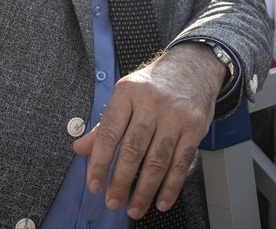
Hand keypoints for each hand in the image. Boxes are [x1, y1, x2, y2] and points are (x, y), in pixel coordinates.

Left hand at [73, 43, 225, 218]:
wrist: (193, 67)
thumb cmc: (155, 84)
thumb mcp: (126, 94)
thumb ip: (104, 124)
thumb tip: (80, 148)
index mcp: (128, 93)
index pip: (110, 132)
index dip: (100, 162)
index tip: (94, 185)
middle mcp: (152, 102)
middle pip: (134, 149)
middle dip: (121, 181)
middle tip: (112, 202)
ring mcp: (175, 115)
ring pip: (158, 160)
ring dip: (145, 190)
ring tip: (134, 208)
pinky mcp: (195, 127)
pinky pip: (181, 162)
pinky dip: (171, 186)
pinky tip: (161, 201)